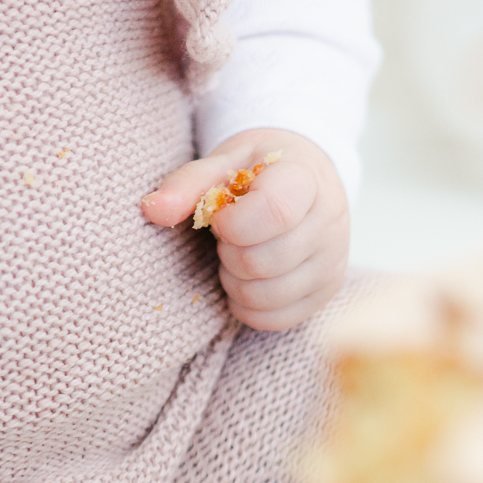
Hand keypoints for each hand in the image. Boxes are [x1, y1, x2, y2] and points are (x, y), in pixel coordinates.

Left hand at [141, 129, 349, 330]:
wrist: (306, 179)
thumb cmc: (258, 171)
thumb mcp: (224, 163)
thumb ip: (187, 185)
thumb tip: (151, 210)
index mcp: (306, 179)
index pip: (275, 213)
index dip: (234, 224)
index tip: (221, 218)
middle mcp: (329, 223)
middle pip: (264, 262)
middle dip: (230, 253)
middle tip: (228, 236)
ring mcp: (331, 263)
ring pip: (267, 296)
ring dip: (236, 281)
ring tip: (238, 254)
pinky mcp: (325, 293)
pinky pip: (275, 319)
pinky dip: (248, 305)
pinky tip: (247, 279)